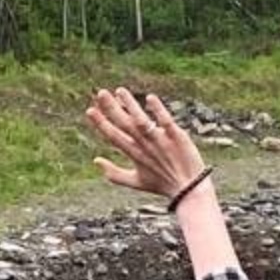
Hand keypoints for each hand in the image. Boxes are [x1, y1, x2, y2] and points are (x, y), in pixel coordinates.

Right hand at [87, 89, 204, 199]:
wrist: (189, 189)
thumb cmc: (162, 184)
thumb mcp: (136, 182)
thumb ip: (114, 173)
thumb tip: (95, 160)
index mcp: (134, 154)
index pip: (114, 136)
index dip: (101, 123)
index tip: (90, 110)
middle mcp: (145, 145)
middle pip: (125, 124)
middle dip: (112, 109)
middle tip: (101, 93)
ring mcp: (160, 140)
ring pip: (141, 120)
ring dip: (131, 105)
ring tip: (120, 90)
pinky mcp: (176, 136)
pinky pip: (165, 121)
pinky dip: (158, 110)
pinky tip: (149, 98)